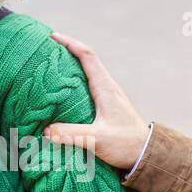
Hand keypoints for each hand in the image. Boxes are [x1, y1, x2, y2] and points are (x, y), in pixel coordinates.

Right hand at [45, 33, 150, 170]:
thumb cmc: (125, 144)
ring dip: (70, 67)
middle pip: (86, 61)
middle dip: (67, 51)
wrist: (146, 154)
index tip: (53, 37)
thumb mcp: (97, 139)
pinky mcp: (107, 107)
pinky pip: (88, 88)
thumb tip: (46, 130)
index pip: (88, 57)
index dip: (70, 43)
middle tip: (47, 49)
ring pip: (87, 74)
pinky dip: (74, 84)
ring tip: (51, 68)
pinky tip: (63, 92)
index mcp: (105, 88)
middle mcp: (107, 88)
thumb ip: (71, 134)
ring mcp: (108, 96)